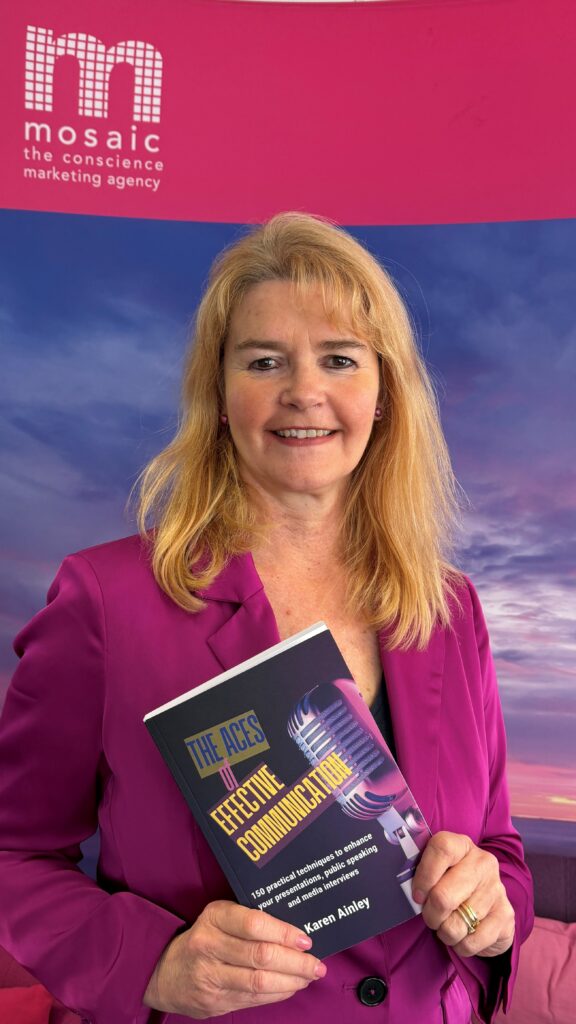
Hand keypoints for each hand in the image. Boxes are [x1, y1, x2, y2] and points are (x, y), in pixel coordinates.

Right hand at [142, 899, 326, 1017]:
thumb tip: (294, 929)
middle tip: (316, 964)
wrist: (164, 972)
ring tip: (308, 977)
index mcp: (213, 917)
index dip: (283, 932)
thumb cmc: (203, 938)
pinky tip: (290, 987)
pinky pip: (252, 998)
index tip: (305, 938)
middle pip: (260, 956)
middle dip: (295, 962)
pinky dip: (277, 994)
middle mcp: (209, 945)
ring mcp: (210, 976)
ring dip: (290, 981)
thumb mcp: (219, 918)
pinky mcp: (213, 1001)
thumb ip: (248, 920)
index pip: (253, 923)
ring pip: (258, 982)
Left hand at [411, 831, 514, 957]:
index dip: (424, 875)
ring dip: (445, 932)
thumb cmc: (451, 885)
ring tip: (447, 925)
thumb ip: (421, 874)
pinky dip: (460, 946)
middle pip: (443, 896)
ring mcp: (497, 889)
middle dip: (430, 914)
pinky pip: (472, 941)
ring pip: (457, 923)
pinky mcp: (506, 916)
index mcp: (462, 845)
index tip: (417, 895)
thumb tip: (404, 889)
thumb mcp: (437, 872)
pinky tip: (462, 935)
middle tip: (430, 916)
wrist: (489, 908)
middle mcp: (483, 863)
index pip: (441, 849)